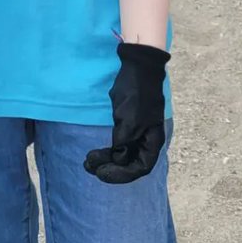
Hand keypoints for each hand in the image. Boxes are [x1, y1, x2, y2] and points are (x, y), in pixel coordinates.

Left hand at [84, 43, 169, 184]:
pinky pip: (119, 144)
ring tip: (88, 162)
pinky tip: (97, 152)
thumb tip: (118, 159)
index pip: (141, 167)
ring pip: (123, 154)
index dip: (121, 175)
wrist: (137, 68)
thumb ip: (125, 142)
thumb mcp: (130, 119)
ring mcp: (137, 131)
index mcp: (153, 140)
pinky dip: (108, 150)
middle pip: (131, 163)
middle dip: (111, 169)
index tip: (101, 173)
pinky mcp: (127, 123)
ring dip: (107, 161)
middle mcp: (147, 139)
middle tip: (89, 167)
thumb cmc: (136, 93)